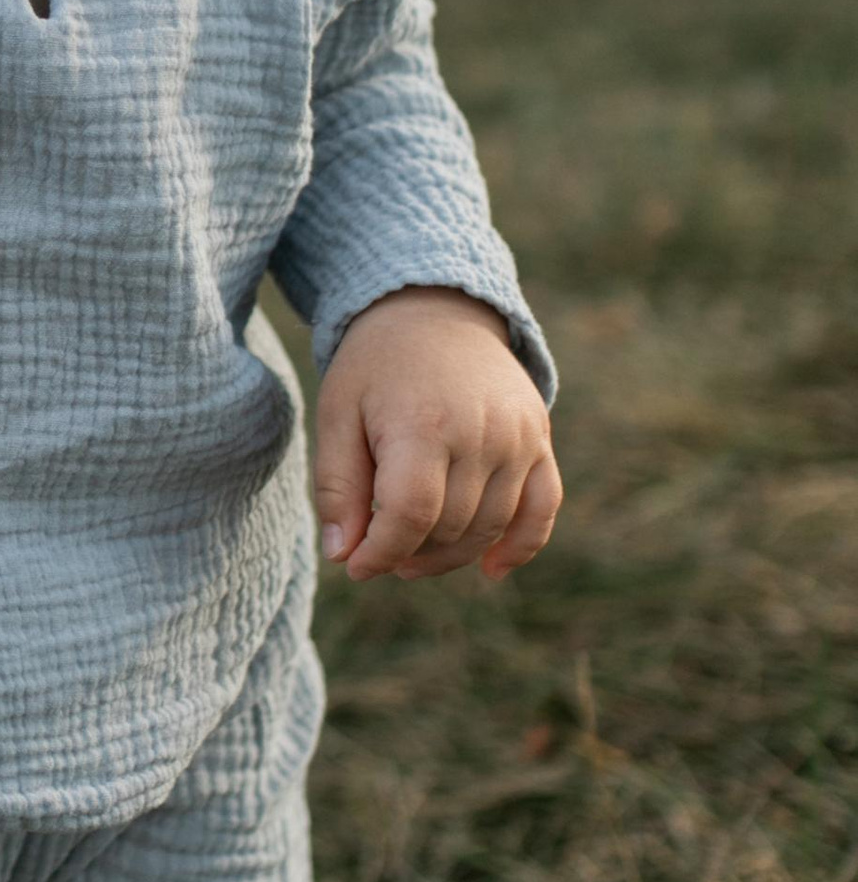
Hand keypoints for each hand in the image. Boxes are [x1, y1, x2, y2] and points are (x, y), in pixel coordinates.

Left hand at [313, 287, 560, 584]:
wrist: (436, 311)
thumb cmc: (377, 368)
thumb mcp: (337, 414)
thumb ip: (337, 487)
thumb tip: (343, 555)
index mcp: (422, 423)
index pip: (410, 515)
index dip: (381, 553)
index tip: (356, 567)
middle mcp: (481, 432)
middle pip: (450, 527)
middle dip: (409, 553)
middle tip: (379, 550)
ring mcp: (518, 436)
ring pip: (491, 526)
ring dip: (452, 555)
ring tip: (414, 554)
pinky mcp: (540, 439)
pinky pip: (543, 507)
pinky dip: (522, 545)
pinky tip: (492, 570)